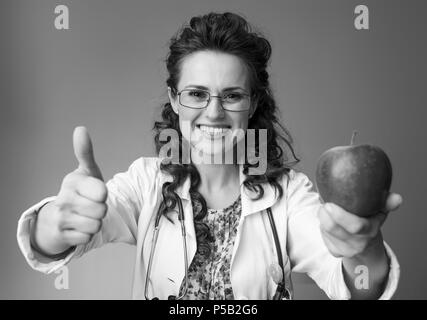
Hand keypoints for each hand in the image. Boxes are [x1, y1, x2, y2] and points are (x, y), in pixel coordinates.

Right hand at [35, 127, 107, 251]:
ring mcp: (61, 218)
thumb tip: (80, 129)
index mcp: (72, 182)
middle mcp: (64, 200)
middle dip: (101, 210)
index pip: (101, 192)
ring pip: (96, 225)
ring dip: (96, 222)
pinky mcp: (63, 235)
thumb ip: (85, 152)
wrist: (59, 216)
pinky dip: (87, 234)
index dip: (103, 194)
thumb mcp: (86, 171)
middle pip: (102, 211)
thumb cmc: (81, 190)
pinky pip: (88, 238)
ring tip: (87, 215)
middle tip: (92, 205)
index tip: (95, 191)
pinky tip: (79, 227)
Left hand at [318, 193, 401, 257]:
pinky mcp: (336, 253)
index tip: (329, 204)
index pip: (356, 226)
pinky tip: (326, 221)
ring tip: (324, 210)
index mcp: (370, 231)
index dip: (340, 216)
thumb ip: (387, 202)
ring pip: (327, 233)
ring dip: (322, 220)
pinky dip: (322, 228)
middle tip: (323, 204)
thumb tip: (397, 198)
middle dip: (325, 216)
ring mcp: (347, 250)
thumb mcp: (380, 211)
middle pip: (336, 230)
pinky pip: (324, 238)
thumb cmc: (370, 221)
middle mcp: (359, 244)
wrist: (367, 245)